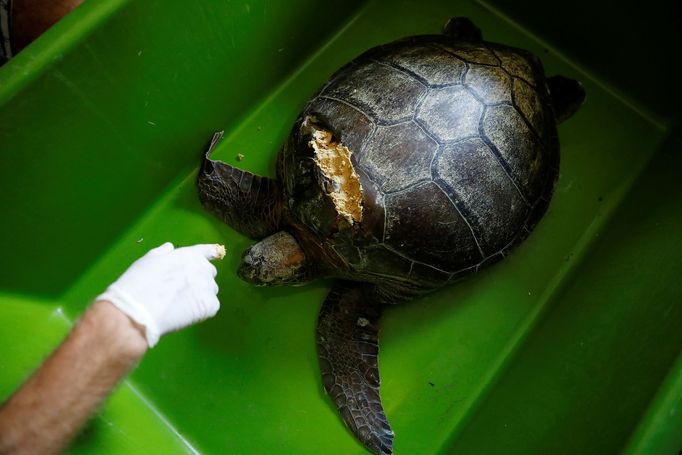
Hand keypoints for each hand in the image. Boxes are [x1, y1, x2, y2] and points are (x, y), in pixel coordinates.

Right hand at [97, 243, 223, 346]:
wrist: (139, 310)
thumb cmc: (139, 283)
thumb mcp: (148, 260)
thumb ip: (163, 253)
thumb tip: (170, 247)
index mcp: (190, 255)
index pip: (207, 251)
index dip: (210, 253)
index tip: (216, 253)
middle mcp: (203, 268)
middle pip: (208, 273)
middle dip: (199, 279)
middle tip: (183, 290)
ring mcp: (209, 288)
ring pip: (210, 291)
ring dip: (201, 295)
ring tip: (182, 304)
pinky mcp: (210, 306)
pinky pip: (210, 307)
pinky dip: (201, 311)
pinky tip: (186, 314)